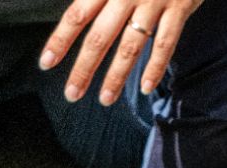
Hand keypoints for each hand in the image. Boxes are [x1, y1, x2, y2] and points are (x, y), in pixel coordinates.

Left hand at [39, 0, 202, 104]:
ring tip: (105, 98)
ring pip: (132, 45)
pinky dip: (156, 66)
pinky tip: (146, 87)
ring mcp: (154, 1)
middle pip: (100, 37)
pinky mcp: (180, 6)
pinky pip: (166, 41)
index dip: (60, 40)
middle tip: (72, 93)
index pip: (77, 15)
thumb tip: (72, 18)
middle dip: (84, 68)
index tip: (46, 63)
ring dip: (117, 75)